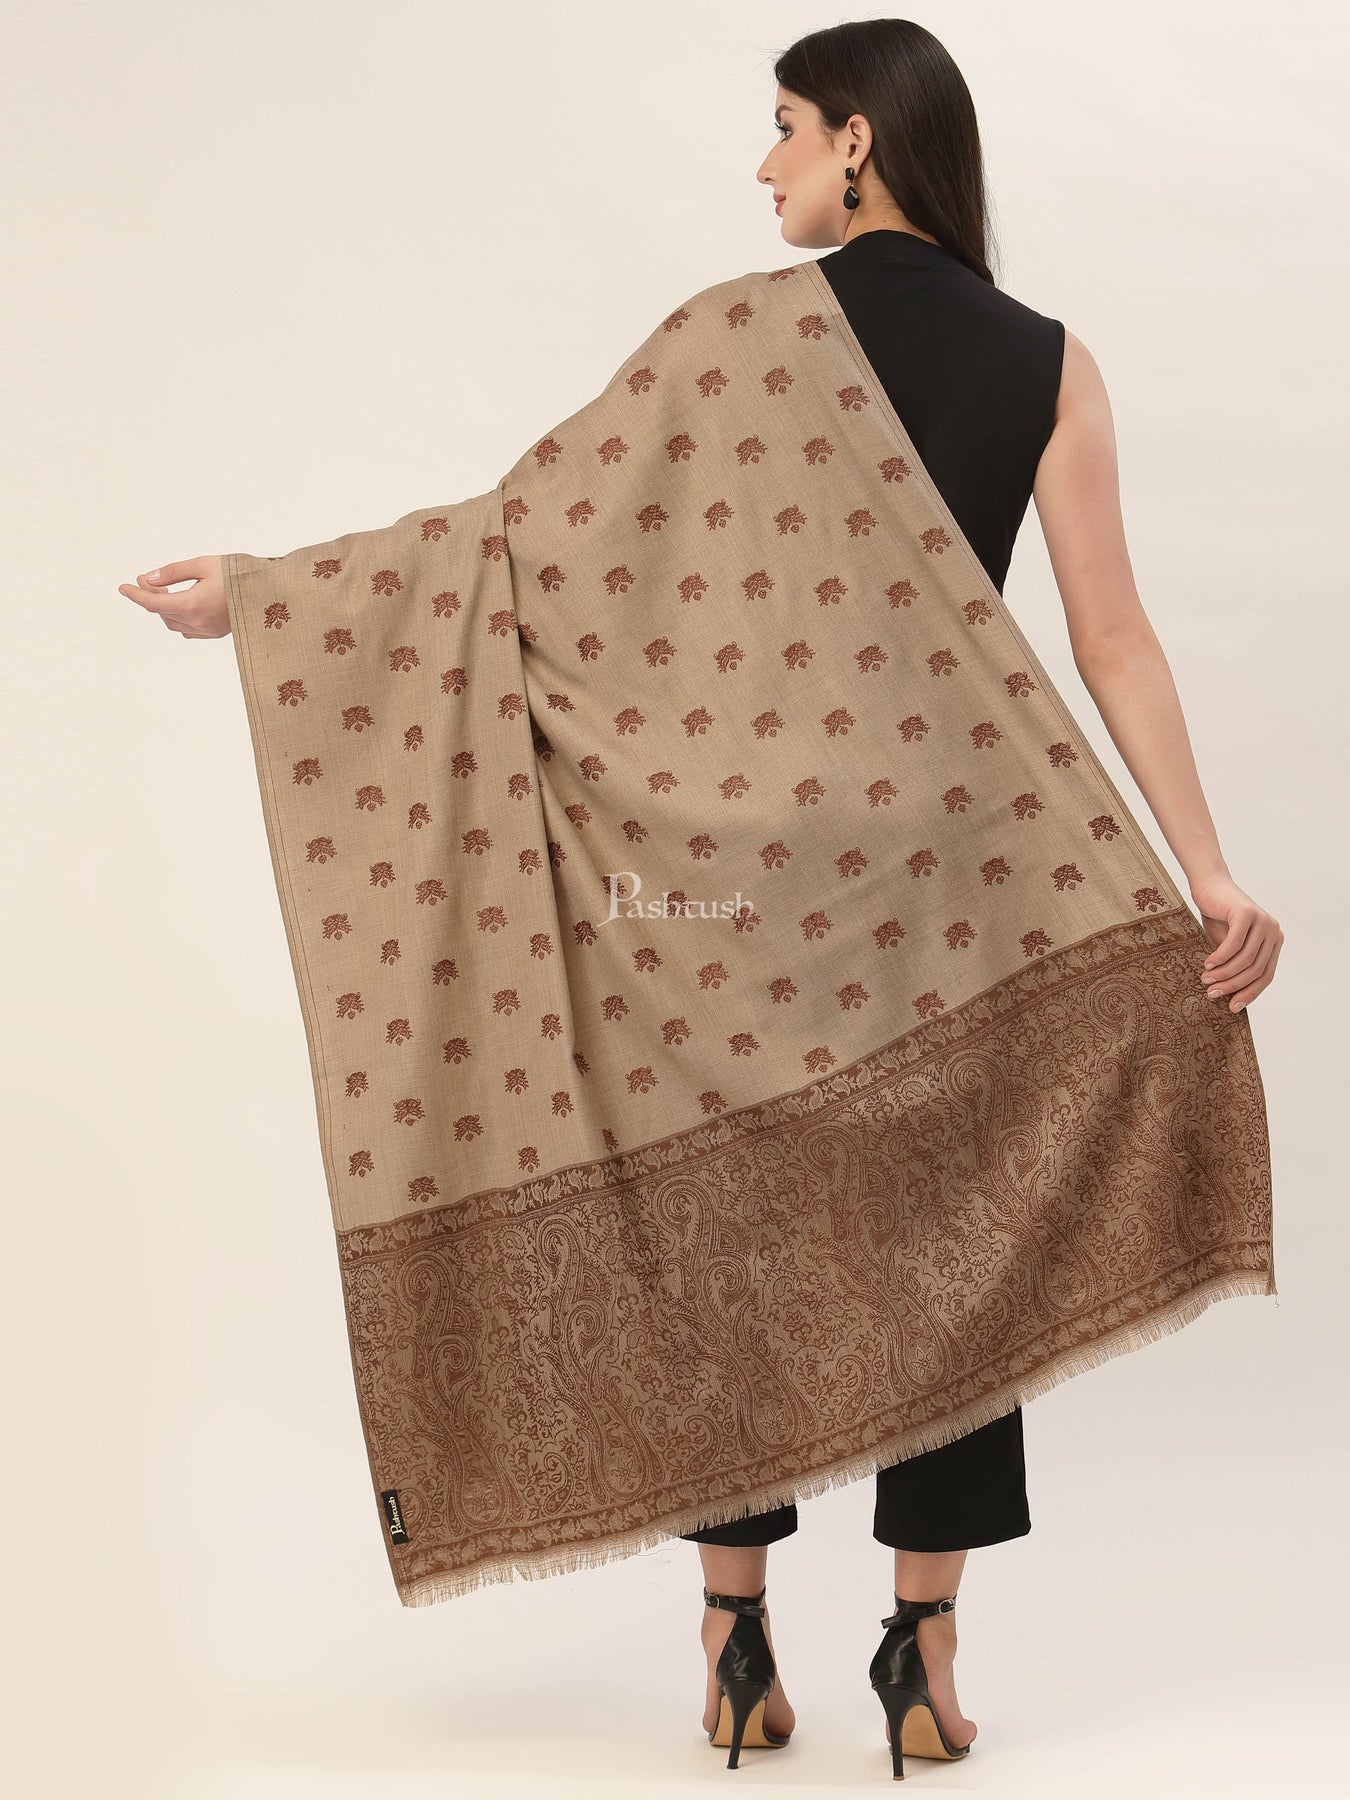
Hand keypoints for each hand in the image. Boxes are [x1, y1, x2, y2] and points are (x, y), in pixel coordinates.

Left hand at [119, 556, 229, 637]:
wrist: (270, 591)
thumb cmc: (239, 574)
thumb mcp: (203, 564)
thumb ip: (173, 572)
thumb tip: (149, 579)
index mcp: (193, 604)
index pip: (153, 604)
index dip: (135, 595)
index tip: (123, 587)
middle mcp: (198, 622)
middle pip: (162, 613)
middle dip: (151, 596)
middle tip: (148, 579)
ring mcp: (208, 630)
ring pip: (173, 624)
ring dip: (164, 608)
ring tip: (165, 590)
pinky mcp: (216, 633)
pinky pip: (187, 630)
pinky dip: (178, 618)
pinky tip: (182, 605)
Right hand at [1189, 873, 1282, 1012]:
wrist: (1209, 886)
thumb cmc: (1218, 917)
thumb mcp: (1229, 946)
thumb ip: (1235, 965)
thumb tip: (1231, 997)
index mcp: (1274, 942)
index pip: (1266, 975)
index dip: (1250, 993)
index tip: (1232, 1007)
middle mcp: (1274, 932)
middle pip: (1256, 969)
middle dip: (1233, 985)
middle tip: (1212, 993)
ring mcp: (1263, 922)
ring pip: (1245, 959)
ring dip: (1224, 973)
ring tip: (1206, 979)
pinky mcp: (1247, 913)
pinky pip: (1234, 944)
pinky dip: (1220, 957)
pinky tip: (1207, 963)